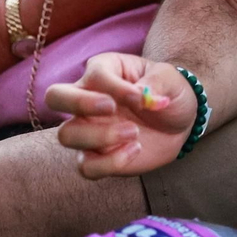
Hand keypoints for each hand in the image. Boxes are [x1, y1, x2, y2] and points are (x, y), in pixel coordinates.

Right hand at [46, 53, 199, 177]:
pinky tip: (135, 150)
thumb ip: (156, 83)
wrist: (181, 123)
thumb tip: (141, 94)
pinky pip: (85, 166)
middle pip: (55, 96)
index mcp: (105, 70)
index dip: (115, 87)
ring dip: (100, 137)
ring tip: (135, 133)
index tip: (140, 97)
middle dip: (79, 103)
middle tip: (110, 109)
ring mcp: (88, 129)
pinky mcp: (96, 156)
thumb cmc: (171, 92)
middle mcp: (88, 98)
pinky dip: (109, 163)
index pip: (94, 74)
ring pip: (66, 135)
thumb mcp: (171, 80)